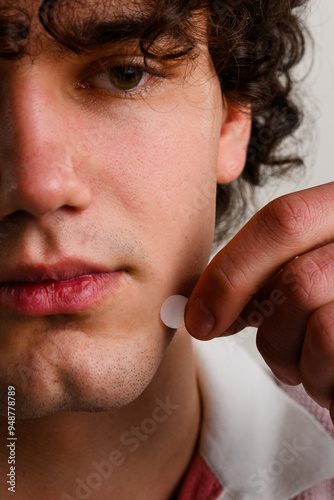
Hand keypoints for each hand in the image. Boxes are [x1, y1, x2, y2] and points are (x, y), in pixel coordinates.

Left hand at [185, 182, 333, 422]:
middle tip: (278, 357)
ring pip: (321, 327)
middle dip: (272, 334)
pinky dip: (323, 383)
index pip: (284, 219)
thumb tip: (203, 311)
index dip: (232, 271)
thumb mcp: (305, 276)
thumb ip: (264, 280)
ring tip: (312, 369)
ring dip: (298, 364)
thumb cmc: (333, 308)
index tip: (201, 320)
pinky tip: (332, 381)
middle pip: (297, 281)